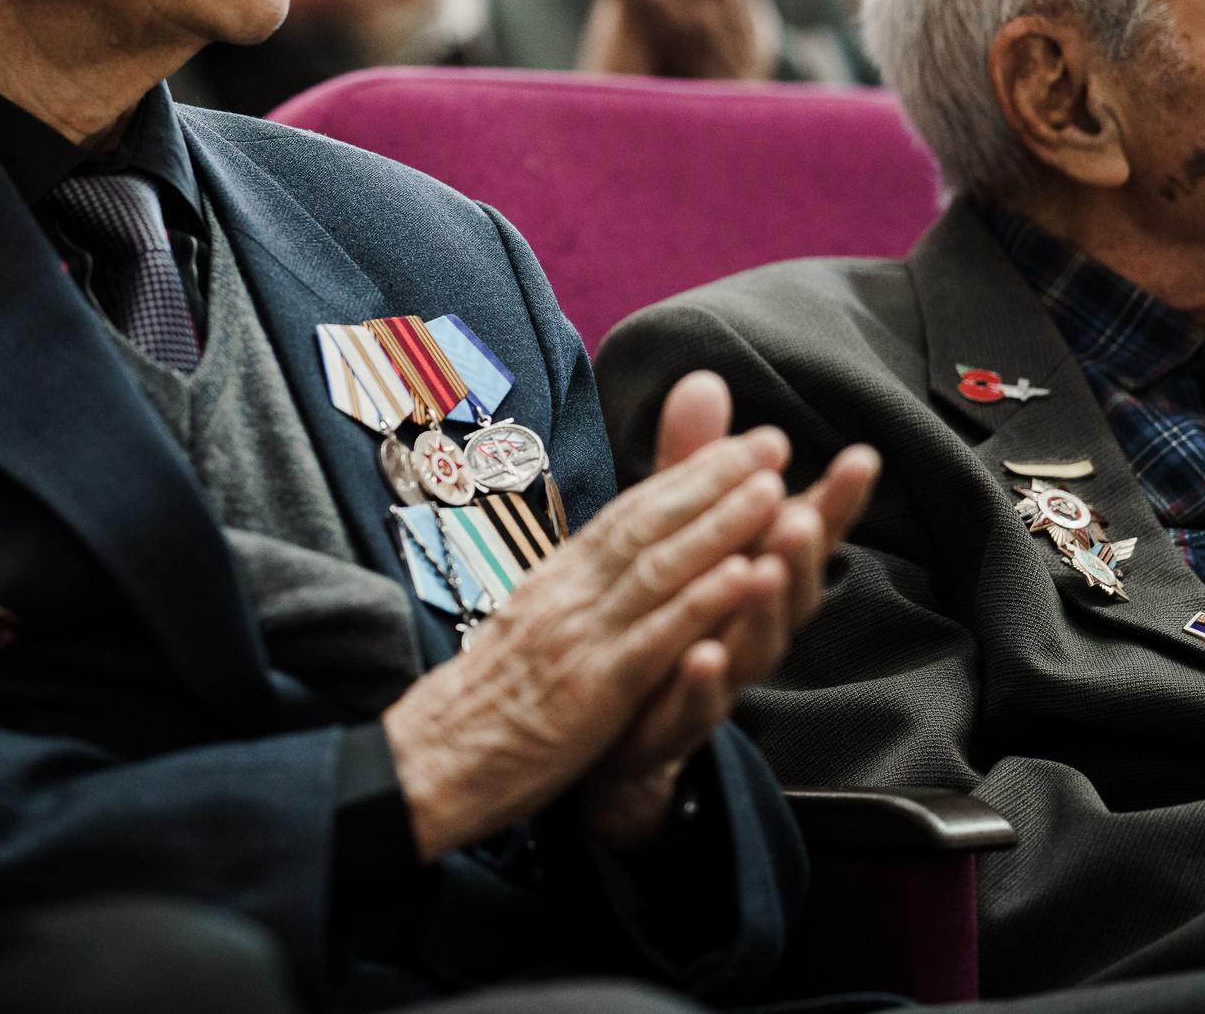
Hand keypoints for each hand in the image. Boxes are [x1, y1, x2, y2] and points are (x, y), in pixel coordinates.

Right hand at [381, 420, 800, 862]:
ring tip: (771, 489)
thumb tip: (609, 556)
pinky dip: (699, 602)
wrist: (431, 763)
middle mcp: (569, 593)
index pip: (629, 513)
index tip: (742, 445)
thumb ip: (575, 587)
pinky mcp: (591, 689)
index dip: (689, 475)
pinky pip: (652, 638)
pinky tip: (742, 575)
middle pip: (648, 524)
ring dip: (719, 525)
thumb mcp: (530, 628)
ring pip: (657, 569)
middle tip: (773, 441)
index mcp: (558, 579)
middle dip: (715, 479)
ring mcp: (579, 637)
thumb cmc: (485, 701)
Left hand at [576, 372, 878, 849]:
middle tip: (802, 516)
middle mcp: (748, 627)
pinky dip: (701, 684)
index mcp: (753, 575)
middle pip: (790, 590)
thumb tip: (705, 380)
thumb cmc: (664, 614)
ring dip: (761, 611)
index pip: (802, 531)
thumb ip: (693, 463)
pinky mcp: (675, 723)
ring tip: (761, 572)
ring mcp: (718, 679)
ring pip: (753, 647)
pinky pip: (695, 707)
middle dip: (801, 553)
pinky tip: (700, 656)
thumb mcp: (676, 530)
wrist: (614, 727)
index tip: (861, 457)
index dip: (834, 501)